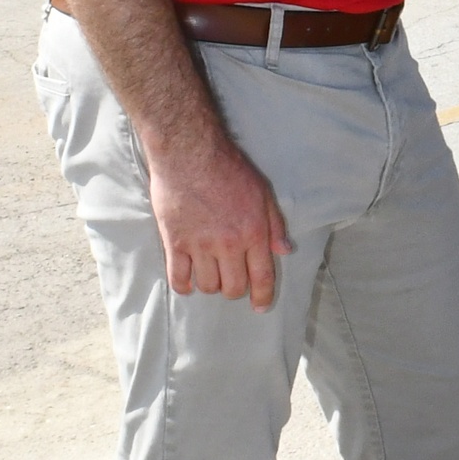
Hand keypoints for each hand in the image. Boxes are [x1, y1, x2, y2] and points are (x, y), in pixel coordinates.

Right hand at [145, 130, 290, 308]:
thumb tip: (284, 250)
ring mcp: (199, 246)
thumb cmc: (229, 169)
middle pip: (233, 287)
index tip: (260, 306)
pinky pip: (178, 278)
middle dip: (236, 289)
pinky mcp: (175, 243)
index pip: (262, 277)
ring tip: (211, 273)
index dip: (263, 296)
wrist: (190, 153)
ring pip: (207, 286)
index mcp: (253, 233)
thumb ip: (274, 224)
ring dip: (211, 285)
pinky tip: (188, 281)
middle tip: (233, 280)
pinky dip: (184, 286)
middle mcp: (228, 245)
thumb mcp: (263, 192)